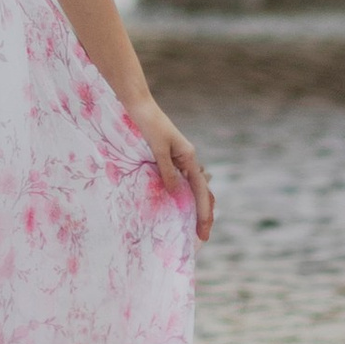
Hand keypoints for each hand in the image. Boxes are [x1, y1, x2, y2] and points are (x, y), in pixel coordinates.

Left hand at [129, 99, 215, 240]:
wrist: (139, 106)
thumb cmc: (148, 125)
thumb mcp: (157, 149)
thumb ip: (167, 171)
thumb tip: (176, 193)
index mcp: (188, 157)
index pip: (201, 191)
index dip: (203, 213)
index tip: (203, 233)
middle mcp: (187, 159)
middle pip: (202, 191)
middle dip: (204, 214)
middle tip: (202, 237)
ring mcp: (179, 159)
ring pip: (194, 188)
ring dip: (196, 207)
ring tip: (196, 227)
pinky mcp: (169, 158)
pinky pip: (182, 182)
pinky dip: (185, 196)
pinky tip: (181, 206)